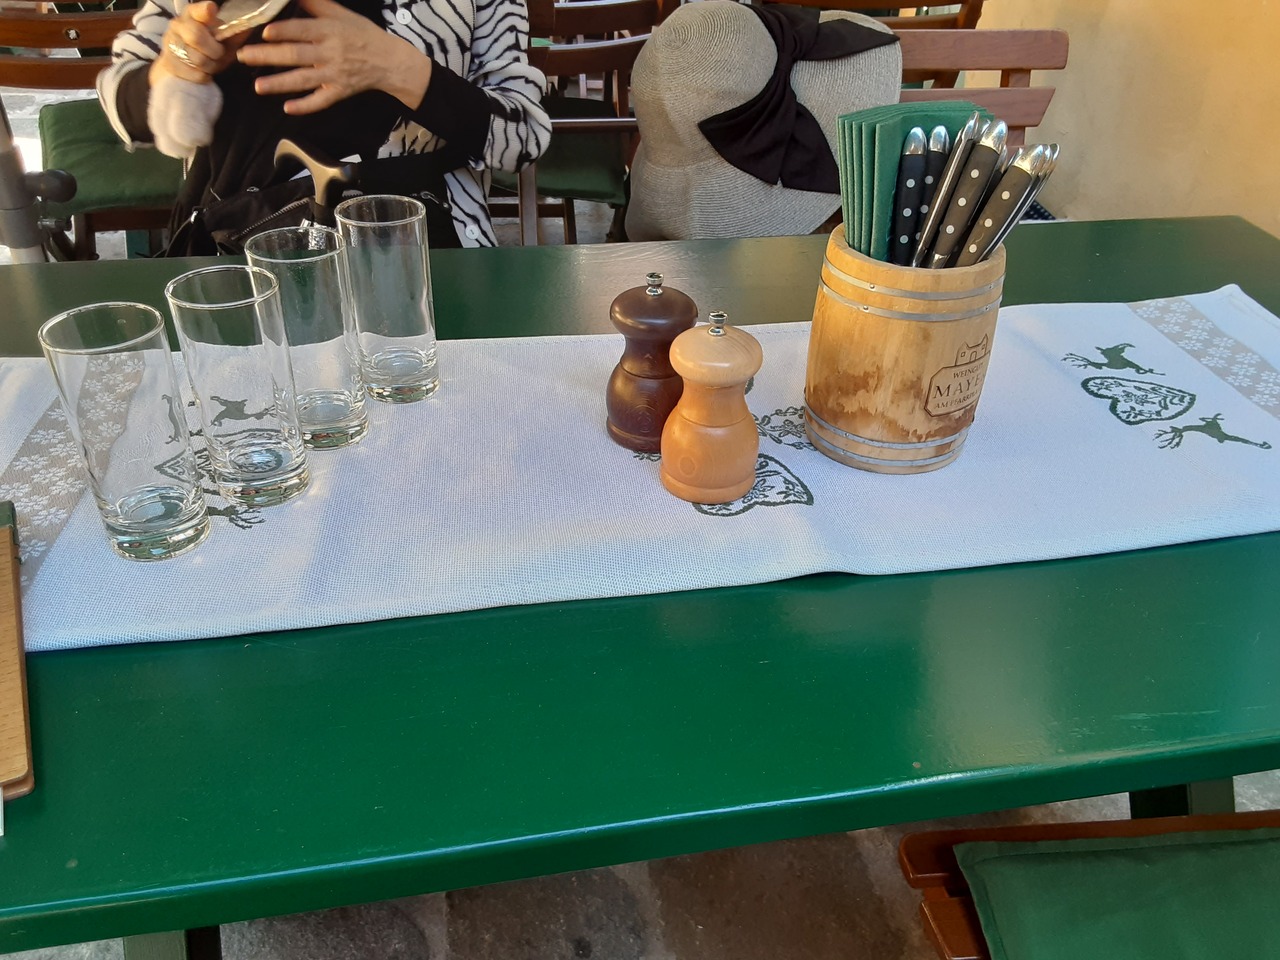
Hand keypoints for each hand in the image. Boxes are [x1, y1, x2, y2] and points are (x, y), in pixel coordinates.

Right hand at [149, 1, 245, 84]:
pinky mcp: (169, 62)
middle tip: (219, 54)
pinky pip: (194, 73)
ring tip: (211, 64)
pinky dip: (204, 76)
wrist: (183, 66)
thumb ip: (235, 33)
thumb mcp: (225, 41)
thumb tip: (250, 25)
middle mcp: (178, 25)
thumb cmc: (209, 50)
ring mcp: (171, 43)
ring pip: (197, 59)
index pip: (197, 10)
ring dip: (211, 66)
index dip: (204, 10)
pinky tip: (203, 72)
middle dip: (214, 50)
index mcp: (193, 15)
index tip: (212, 10)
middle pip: (196, 36)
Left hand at [237, 0, 432, 114]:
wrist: (388, 61)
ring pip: (303, 80)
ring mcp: (334, 75)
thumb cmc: (362, 34)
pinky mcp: (339, 92)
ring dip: (279, 84)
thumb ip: (315, 4)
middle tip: (243, 57)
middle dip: (268, 57)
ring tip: (257, 86)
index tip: (265, 33)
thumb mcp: (341, 13)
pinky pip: (321, 101)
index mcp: (330, 31)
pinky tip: (288, 108)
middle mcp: (330, 53)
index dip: (284, 32)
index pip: (303, 31)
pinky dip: (305, 106)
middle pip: (296, 55)